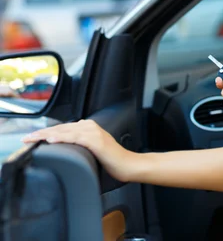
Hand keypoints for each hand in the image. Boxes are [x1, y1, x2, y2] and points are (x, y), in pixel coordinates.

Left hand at [21, 119, 136, 181]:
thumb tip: (66, 147)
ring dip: (47, 135)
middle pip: (61, 128)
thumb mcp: (93, 149)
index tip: (32, 138)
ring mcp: (94, 133)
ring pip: (65, 132)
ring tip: (33, 138)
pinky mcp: (96, 141)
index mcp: (90, 127)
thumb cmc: (113, 160)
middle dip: (42, 133)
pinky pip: (75, 138)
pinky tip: (51, 140)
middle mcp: (91, 127)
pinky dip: (62, 139)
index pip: (63, 128)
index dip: (46, 132)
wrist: (128, 165)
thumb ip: (82, 144)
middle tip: (26, 138)